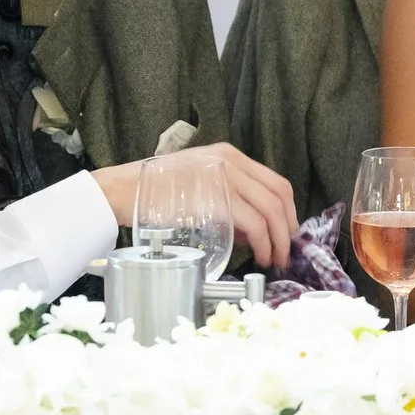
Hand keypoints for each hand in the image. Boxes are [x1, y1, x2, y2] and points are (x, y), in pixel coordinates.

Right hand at [94, 146, 299, 269]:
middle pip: (279, 196)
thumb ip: (228, 201)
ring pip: (271, 211)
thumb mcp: (200, 184)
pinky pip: (254, 224)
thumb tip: (254, 232)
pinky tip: (259, 255)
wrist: (125, 190)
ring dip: (278, 240)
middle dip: (288, 228)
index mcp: (230, 156)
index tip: (287, 232)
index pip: (275, 182)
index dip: (289, 211)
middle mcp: (232, 163)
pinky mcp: (216, 200)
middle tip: (285, 251)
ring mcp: (225, 179)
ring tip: (274, 259)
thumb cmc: (156, 191)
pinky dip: (263, 243)